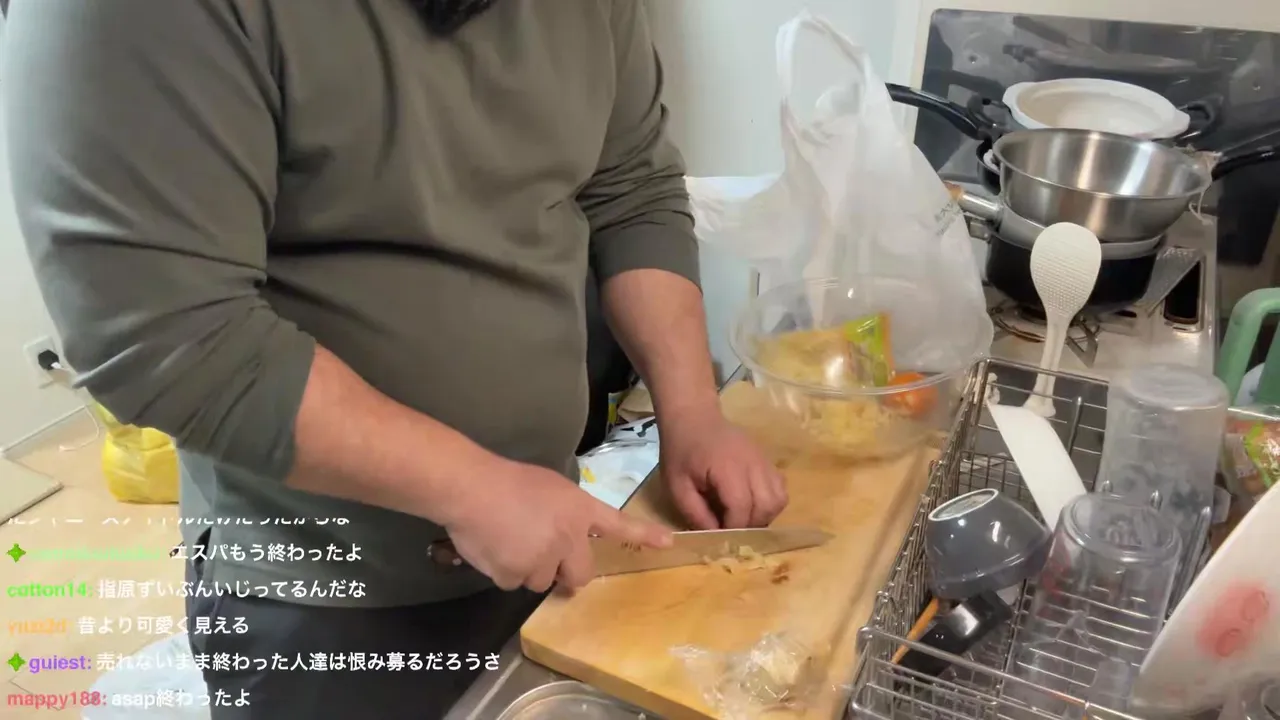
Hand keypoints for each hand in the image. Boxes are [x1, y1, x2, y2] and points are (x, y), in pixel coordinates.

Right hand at [442, 453, 671, 592]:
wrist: (471, 488)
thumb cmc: (506, 480)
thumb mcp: (549, 486)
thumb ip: (564, 512)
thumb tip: (558, 534)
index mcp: (578, 510)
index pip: (617, 524)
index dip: (643, 535)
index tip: (667, 543)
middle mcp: (568, 538)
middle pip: (579, 575)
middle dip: (565, 575)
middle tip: (547, 560)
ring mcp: (543, 559)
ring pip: (541, 580)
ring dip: (529, 569)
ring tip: (508, 540)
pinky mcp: (516, 574)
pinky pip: (513, 582)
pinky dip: (504, 571)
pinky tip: (493, 547)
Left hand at [660, 408, 787, 528]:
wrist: (694, 418)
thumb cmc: (681, 451)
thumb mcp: (676, 486)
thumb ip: (695, 513)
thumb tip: (716, 537)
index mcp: (727, 469)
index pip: (742, 508)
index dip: (733, 528)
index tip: (720, 537)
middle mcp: (752, 464)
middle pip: (766, 506)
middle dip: (750, 525)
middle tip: (731, 528)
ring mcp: (764, 461)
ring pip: (779, 499)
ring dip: (764, 515)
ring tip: (743, 517)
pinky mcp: (767, 460)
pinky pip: (780, 488)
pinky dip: (770, 502)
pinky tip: (751, 503)